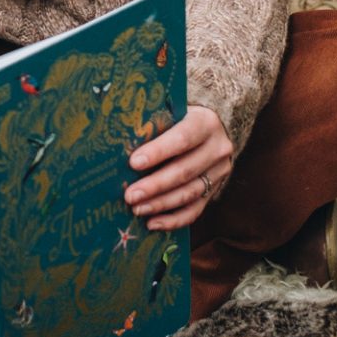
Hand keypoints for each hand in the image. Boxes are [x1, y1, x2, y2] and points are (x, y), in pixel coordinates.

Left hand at [125, 106, 231, 229]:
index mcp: (205, 122)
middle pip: (185, 171)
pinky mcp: (214, 191)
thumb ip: (153, 126)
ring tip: (137, 209)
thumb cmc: (178, 119)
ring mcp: (218, 172)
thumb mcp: (171, 114)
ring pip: (189, 193)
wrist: (209, 129)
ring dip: (160, 204)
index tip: (134, 163)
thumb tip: (118, 144)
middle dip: (155, 185)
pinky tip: (153, 223)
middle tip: (130, 195)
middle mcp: (217, 148)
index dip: (158, 151)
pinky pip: (195, 210)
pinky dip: (173, 219)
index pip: (182, 138)